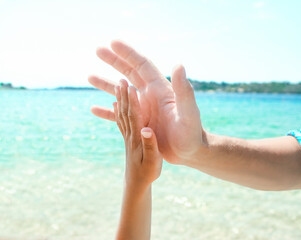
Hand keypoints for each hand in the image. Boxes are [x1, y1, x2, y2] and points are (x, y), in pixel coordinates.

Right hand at [89, 40, 204, 164]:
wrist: (190, 151)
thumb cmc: (192, 132)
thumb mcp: (188, 111)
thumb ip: (183, 90)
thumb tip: (178, 64)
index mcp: (160, 89)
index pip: (142, 65)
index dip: (128, 53)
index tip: (113, 42)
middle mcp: (150, 96)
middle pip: (129, 73)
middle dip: (114, 61)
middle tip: (98, 50)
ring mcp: (144, 109)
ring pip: (121, 93)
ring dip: (106, 84)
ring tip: (89, 76)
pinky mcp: (139, 123)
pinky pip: (119, 115)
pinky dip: (107, 111)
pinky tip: (93, 109)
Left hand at [113, 79, 161, 186]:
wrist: (136, 184)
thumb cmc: (147, 173)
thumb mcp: (153, 162)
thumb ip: (150, 145)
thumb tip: (147, 129)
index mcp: (138, 138)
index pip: (134, 117)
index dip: (132, 101)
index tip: (130, 87)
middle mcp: (130, 135)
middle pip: (125, 112)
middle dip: (123, 95)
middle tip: (121, 79)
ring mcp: (127, 137)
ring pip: (122, 115)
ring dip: (119, 99)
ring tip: (116, 86)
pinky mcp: (128, 139)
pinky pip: (121, 122)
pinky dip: (117, 110)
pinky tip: (115, 104)